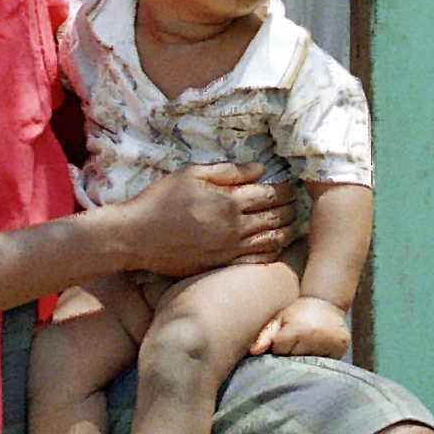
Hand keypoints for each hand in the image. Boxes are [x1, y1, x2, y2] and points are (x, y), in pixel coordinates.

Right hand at [117, 162, 298, 278]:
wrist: (136, 237)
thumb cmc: (160, 200)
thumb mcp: (191, 174)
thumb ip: (228, 171)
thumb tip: (259, 169)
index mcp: (229, 201)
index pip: (270, 194)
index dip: (285, 190)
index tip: (291, 186)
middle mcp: (234, 227)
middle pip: (275, 217)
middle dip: (290, 209)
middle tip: (297, 203)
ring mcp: (229, 249)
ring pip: (271, 241)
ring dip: (286, 231)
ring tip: (294, 224)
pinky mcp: (221, 264)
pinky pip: (256, 260)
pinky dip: (271, 252)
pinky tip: (276, 246)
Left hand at [250, 295, 351, 357]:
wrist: (326, 303)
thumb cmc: (298, 312)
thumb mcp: (280, 318)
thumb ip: (265, 334)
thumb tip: (253, 351)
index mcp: (298, 329)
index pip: (280, 351)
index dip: (280, 346)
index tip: (285, 338)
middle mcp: (315, 336)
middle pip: (294, 359)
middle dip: (292, 354)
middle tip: (297, 342)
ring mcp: (330, 343)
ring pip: (309, 363)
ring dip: (305, 357)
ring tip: (307, 345)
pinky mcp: (341, 349)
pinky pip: (324, 364)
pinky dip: (319, 359)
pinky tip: (318, 348)